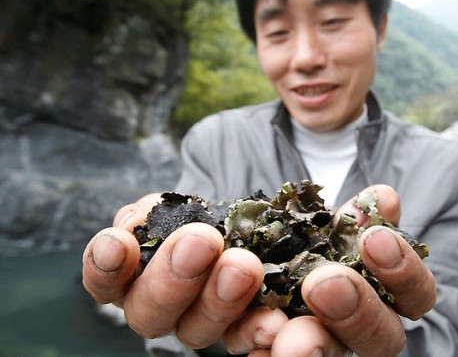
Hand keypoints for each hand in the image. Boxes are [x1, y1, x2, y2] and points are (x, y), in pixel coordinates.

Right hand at [82, 193, 285, 348]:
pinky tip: (270, 319)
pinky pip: (242, 338)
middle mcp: (157, 306)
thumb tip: (138, 220)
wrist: (246, 221)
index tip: (119, 241)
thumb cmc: (200, 212)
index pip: (104, 279)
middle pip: (148, 312)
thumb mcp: (175, 202)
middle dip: (172, 276)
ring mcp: (195, 322)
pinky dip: (255, 329)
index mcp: (130, 275)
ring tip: (242, 266)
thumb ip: (155, 210)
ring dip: (218, 299)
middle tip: (200, 242)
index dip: (104, 266)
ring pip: (194, 330)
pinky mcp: (236, 330)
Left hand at [224, 184, 436, 355]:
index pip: (415, 296)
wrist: (249, 260)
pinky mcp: (274, 353)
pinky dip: (260, 348)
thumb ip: (353, 218)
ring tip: (273, 322)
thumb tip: (381, 198)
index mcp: (380, 295)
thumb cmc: (302, 245)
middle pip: (380, 340)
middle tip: (322, 284)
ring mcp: (318, 347)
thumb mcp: (325, 226)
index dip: (404, 271)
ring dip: (304, 342)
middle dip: (355, 311)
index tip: (375, 239)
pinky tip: (252, 338)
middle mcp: (356, 330)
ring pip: (325, 355)